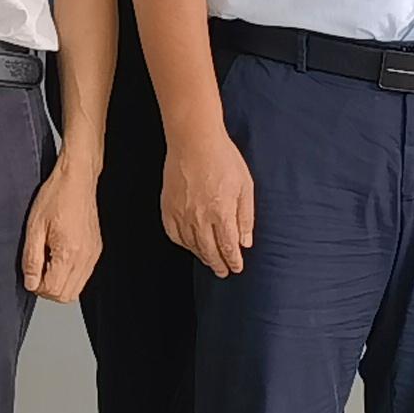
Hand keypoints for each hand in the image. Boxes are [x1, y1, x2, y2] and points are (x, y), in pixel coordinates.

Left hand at [22, 152, 101, 302]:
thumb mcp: (34, 227)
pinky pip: (83, 275)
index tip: (30, 273)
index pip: (53, 290)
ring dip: (59, 283)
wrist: (77, 179)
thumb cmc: (56, 196)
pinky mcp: (96, 250)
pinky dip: (69, 274)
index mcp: (69, 252)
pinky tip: (59, 256)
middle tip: (37, 269)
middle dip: (48, 289)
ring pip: (76, 289)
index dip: (37, 287)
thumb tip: (31, 283)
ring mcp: (93, 255)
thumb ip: (31, 259)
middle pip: (66, 295)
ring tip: (48, 260)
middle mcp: (85, 257)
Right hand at [161, 124, 258, 278]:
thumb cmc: (223, 158)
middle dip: (218, 264)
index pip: (228, 247)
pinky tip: (190, 245)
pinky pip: (174, 234)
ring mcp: (181, 213)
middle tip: (224, 272)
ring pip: (191, 245)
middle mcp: (200, 217)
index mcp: (221, 212)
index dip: (233, 261)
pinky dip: (183, 244)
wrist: (193, 140)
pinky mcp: (168, 207)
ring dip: (202, 256)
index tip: (237, 268)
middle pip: (209, 251)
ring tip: (209, 261)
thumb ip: (245, 217)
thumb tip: (246, 242)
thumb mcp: (245, 186)